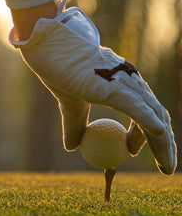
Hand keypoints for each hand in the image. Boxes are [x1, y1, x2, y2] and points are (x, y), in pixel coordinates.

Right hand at [10, 0, 176, 174]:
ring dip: (163, 144)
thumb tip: (73, 147)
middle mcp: (130, 81)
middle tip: (165, 168)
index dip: (144, 135)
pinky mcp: (115, 87)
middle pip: (157, 116)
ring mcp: (125, 82)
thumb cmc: (59, 69)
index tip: (130, 151)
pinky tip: (159, 136)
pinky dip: (149, 124)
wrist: (49, 47)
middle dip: (165, 144)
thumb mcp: (70, 103)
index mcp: (122, 83)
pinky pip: (138, 109)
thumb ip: (74, 124)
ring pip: (153, 117)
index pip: (146, 111)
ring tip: (166, 167)